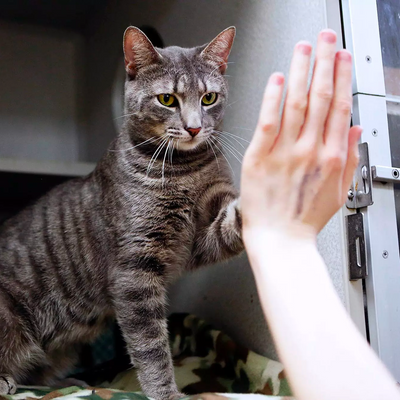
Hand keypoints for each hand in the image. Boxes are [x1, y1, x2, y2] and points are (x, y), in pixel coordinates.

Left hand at [241, 30, 361, 240]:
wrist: (280, 241)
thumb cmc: (305, 219)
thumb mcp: (339, 192)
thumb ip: (350, 157)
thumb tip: (356, 129)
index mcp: (332, 157)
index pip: (339, 107)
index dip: (342, 77)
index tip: (342, 57)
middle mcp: (310, 150)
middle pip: (320, 97)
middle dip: (324, 63)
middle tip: (325, 39)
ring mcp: (284, 153)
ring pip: (295, 103)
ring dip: (300, 71)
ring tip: (303, 49)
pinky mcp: (259, 158)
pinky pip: (268, 122)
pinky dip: (273, 98)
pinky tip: (278, 78)